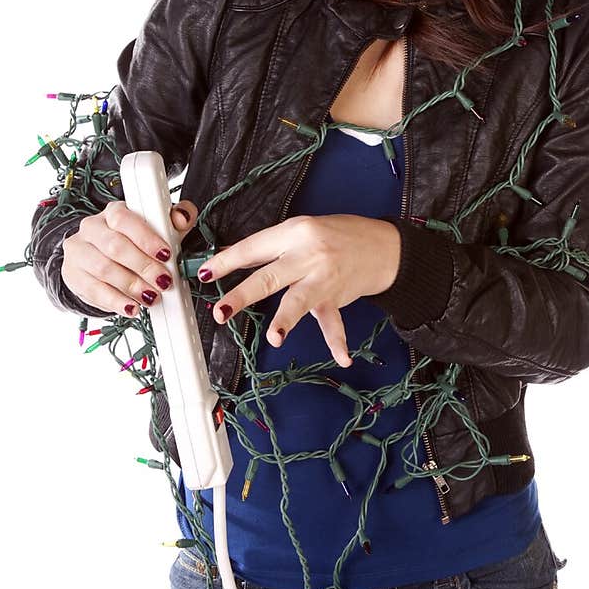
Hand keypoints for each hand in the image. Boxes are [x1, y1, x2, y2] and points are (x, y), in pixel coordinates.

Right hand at [60, 199, 199, 316]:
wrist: (97, 262)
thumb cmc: (133, 244)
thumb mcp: (156, 231)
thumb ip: (174, 221)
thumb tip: (182, 217)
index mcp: (112, 212)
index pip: (124, 219)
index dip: (146, 238)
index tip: (166, 255)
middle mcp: (91, 228)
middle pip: (114, 246)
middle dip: (143, 266)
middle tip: (163, 282)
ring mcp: (78, 251)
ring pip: (103, 269)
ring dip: (131, 286)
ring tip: (150, 296)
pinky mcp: (73, 275)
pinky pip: (93, 290)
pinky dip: (115, 301)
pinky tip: (131, 307)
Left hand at [198, 214, 401, 366]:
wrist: (384, 247)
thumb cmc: (339, 235)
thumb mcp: (303, 230)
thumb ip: (274, 247)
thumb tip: (236, 261)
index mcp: (295, 233)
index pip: (254, 248)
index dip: (227, 261)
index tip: (205, 273)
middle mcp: (308, 255)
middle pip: (270, 277)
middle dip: (243, 294)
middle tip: (221, 310)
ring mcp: (324, 279)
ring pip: (300, 300)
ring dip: (286, 320)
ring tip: (275, 337)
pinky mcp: (337, 299)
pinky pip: (335, 324)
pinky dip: (338, 342)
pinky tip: (342, 359)